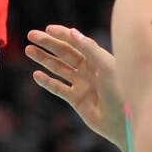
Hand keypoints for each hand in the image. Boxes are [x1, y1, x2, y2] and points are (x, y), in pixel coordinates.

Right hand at [25, 24, 123, 145]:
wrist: (123, 122)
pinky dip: (47, 82)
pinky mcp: (76, 100)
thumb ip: (89, 48)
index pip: (77, 42)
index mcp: (98, 59)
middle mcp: (89, 70)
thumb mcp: (106, 66)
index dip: (62, 34)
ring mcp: (82, 84)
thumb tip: (72, 32)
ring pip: (58, 68)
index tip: (48, 28)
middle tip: (31, 35)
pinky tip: (36, 75)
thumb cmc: (120, 91)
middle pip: (65, 53)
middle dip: (48, 43)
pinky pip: (58, 88)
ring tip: (28, 50)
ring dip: (44, 59)